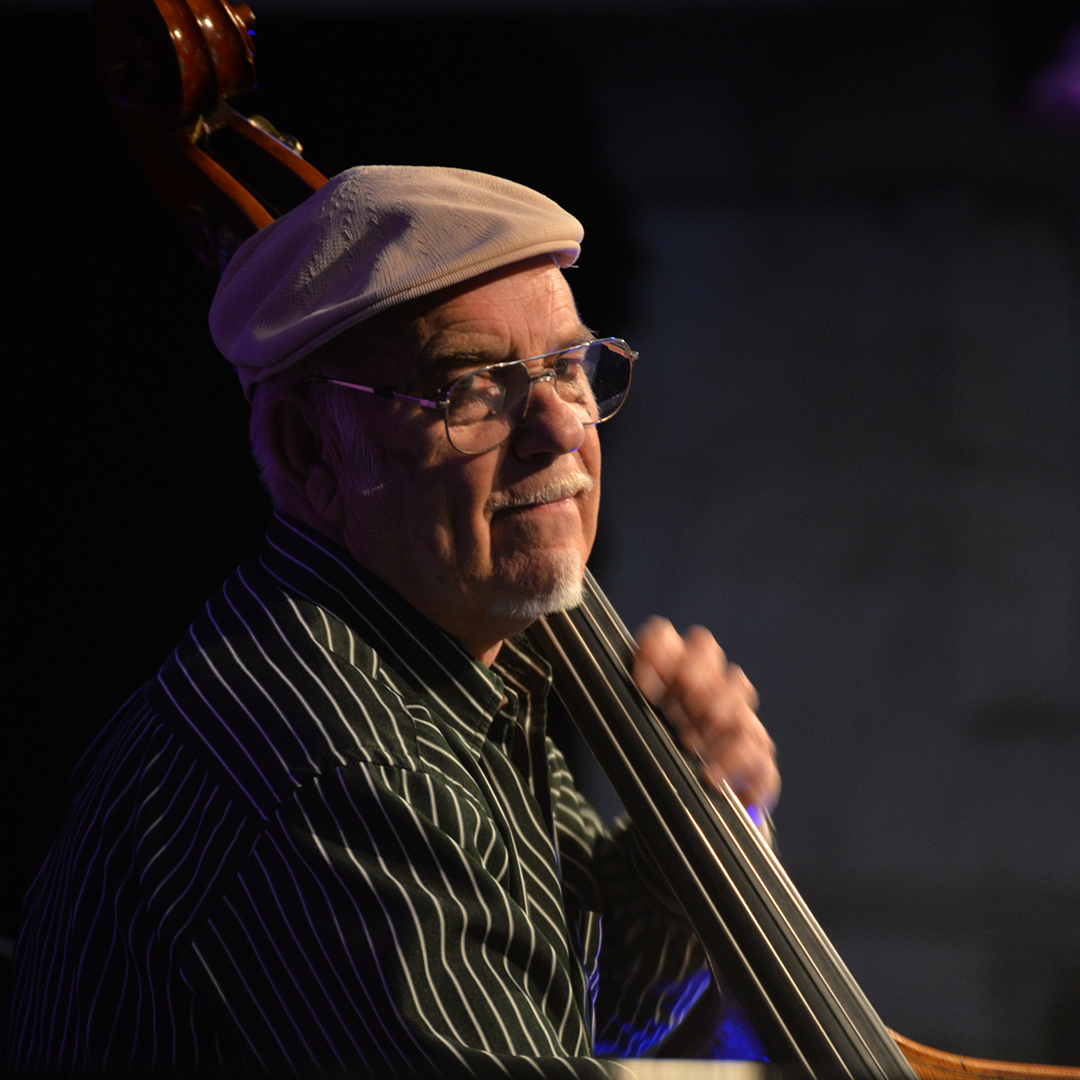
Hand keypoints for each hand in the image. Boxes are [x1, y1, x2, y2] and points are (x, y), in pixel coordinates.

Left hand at [633, 617, 779, 814]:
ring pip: (737, 682)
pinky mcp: (757, 747)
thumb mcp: (636, 738)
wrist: (699, 815)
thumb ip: (619, 712)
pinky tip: (709, 776)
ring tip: (688, 745)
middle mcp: (705, 681)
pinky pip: (754, 737)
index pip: (662, 635)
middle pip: (704, 645)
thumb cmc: (662, 764)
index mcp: (668, 673)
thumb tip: (589, 694)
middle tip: (672, 713)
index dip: (653, 651)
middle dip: (688, 676)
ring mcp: (736, 709)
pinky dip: (730, 758)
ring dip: (712, 711)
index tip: (642, 688)